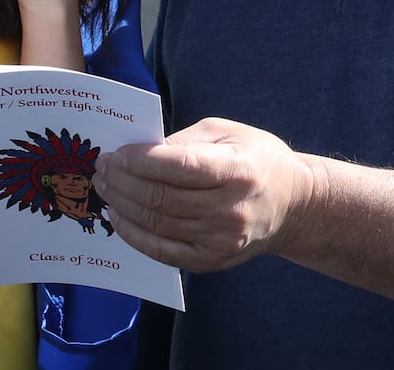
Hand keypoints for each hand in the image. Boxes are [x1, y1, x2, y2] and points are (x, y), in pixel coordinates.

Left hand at [93, 117, 309, 272]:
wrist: (292, 205)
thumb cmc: (255, 159)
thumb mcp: (225, 132)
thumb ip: (182, 141)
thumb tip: (138, 153)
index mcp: (238, 170)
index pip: (180, 166)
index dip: (141, 160)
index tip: (116, 153)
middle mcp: (231, 209)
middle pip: (163, 197)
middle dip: (124, 181)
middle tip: (102, 167)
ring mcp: (221, 240)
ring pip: (158, 223)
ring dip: (122, 204)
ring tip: (104, 187)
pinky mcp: (211, 261)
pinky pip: (162, 251)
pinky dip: (134, 234)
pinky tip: (117, 217)